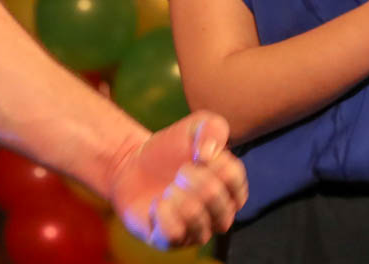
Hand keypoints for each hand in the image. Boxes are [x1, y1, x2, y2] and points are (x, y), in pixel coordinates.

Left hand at [109, 112, 247, 248]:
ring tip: (169, 188)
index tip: (198, 153)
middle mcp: (220, 216)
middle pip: (216, 198)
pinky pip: (174, 233)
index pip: (235, 178)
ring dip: (178, 195)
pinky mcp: (171, 242)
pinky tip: (158, 203)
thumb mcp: (196, 126)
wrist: (134, 165)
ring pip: (197, 220)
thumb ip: (214, 129)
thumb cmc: (171, 148)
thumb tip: (208, 155)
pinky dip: (163, 212)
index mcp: (232, 190)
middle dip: (192, 177)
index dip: (213, 161)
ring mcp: (197, 232)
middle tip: (180, 171)